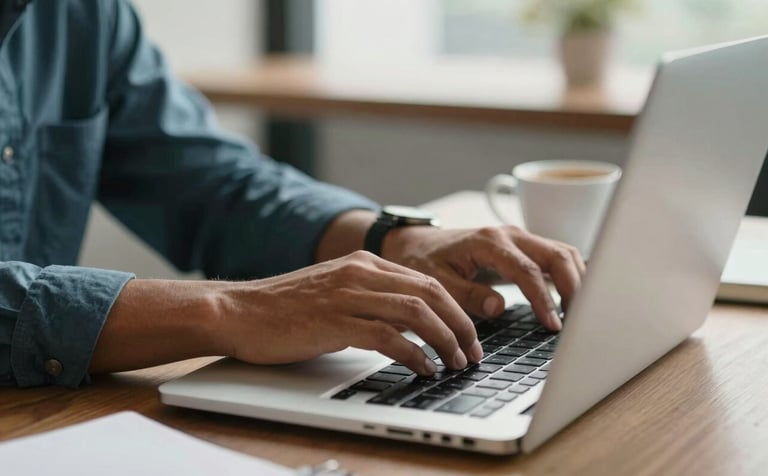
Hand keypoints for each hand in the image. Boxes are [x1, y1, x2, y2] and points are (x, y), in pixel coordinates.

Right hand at [212, 251, 482, 374]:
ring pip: (416, 312)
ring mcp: (348, 295)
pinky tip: (423, 369)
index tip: (468, 334)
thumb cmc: (285, 308)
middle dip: (460, 325)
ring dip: (444, 340)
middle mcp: (361, 273)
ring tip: (455, 363)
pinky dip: (413, 354)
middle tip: (472, 352)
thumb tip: (410, 323)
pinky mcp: (334, 321)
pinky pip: (388, 336)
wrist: (239, 311)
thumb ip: (371, 298)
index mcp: (364, 264)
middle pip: (430, 293)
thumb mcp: (336, 291)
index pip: (427, 281)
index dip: (456, 309)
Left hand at [381, 226, 585, 329]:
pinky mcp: (524, 246)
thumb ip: (467, 294)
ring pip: (562, 252)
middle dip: (574, 287)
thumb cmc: (425, 262)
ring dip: (577, 280)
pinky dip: (570, 274)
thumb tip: (500, 307)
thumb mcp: (436, 281)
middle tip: (580, 321)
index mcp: (488, 242)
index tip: (553, 325)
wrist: (417, 244)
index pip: (527, 271)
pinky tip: (574, 297)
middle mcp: (509, 235)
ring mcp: (519, 238)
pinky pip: (556, 256)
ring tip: (581, 313)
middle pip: (557, 255)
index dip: (543, 299)